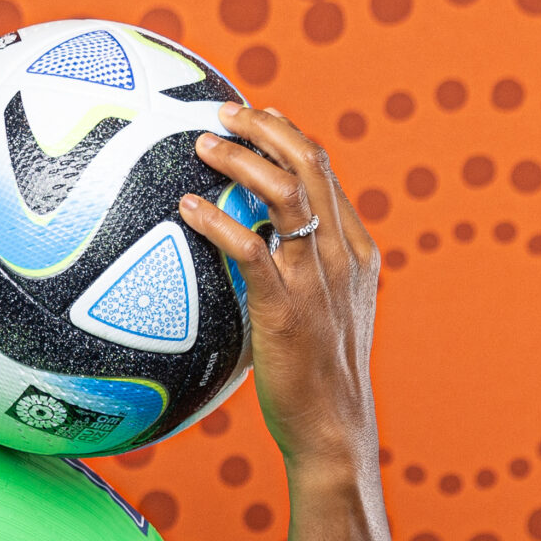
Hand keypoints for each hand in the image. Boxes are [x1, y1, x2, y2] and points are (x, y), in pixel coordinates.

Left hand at [180, 103, 382, 477]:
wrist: (333, 427)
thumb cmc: (313, 377)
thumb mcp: (316, 313)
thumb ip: (294, 275)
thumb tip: (244, 253)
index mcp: (354, 251)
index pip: (326, 173)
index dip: (291, 135)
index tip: (258, 113)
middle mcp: (341, 254)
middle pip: (310, 165)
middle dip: (266, 128)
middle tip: (224, 113)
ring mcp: (317, 279)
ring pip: (286, 192)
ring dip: (243, 159)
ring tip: (203, 145)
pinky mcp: (287, 307)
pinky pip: (250, 248)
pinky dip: (217, 219)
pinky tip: (186, 208)